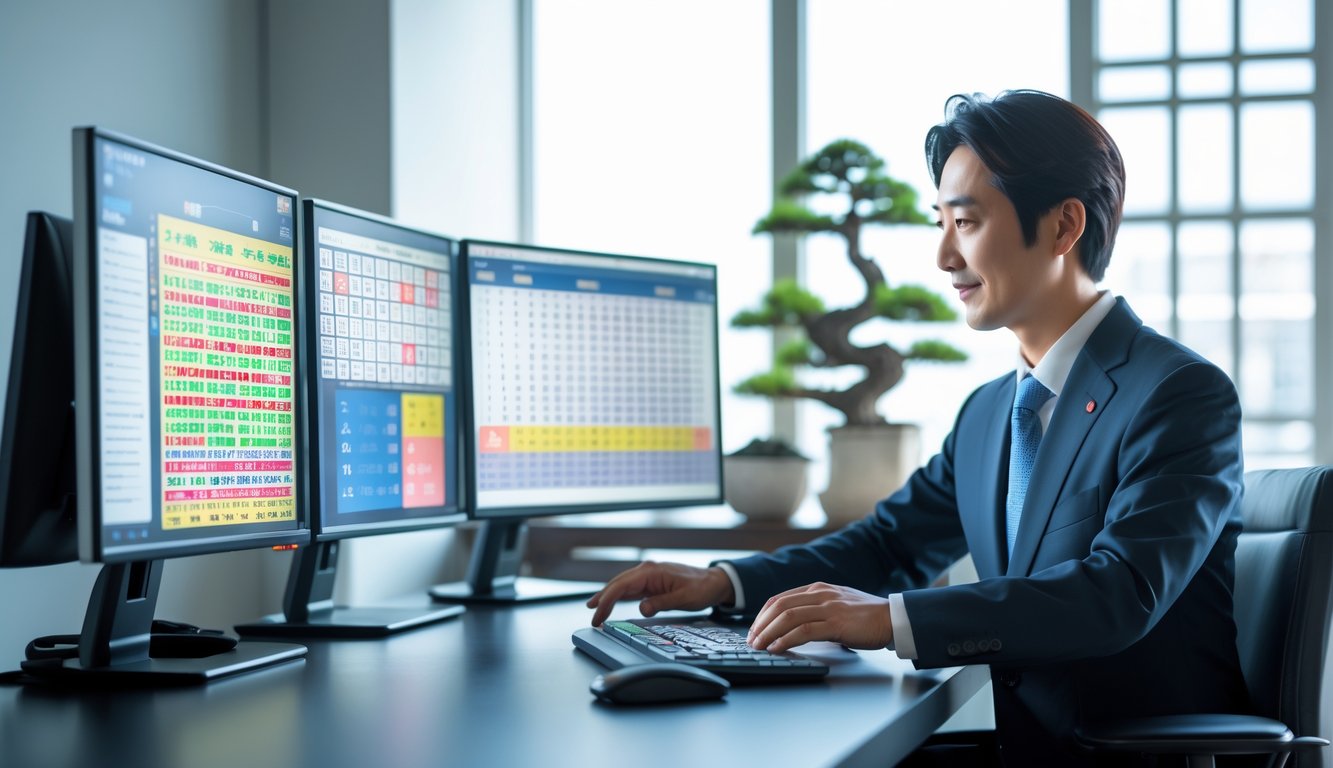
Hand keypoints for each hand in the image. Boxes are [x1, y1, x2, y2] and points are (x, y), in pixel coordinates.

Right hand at [587, 561, 734, 626]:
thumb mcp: (684, 598)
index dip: (607, 601)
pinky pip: (630, 590)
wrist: (713, 582)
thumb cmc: (701, 589)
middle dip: (603, 600)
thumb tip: (642, 608)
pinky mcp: (651, 583)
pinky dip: (619, 597)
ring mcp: (648, 576)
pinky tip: (611, 603)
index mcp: (651, 571)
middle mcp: (646, 571)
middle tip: (593, 617)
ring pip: (621, 586)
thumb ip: (662, 603)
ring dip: (608, 598)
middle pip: (617, 584)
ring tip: (594, 609)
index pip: (621, 586)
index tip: (598, 615)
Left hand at [747, 582, 893, 652]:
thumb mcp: (836, 605)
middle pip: (779, 606)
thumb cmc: (866, 616)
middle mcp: (820, 594)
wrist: (893, 618)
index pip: (780, 599)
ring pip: (788, 616)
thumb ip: (816, 610)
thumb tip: (793, 627)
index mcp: (818, 589)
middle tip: (751, 640)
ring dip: (768, 632)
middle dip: (760, 624)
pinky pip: (804, 630)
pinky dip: (786, 639)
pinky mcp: (836, 623)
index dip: (762, 615)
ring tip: (758, 646)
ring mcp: (828, 607)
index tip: (754, 630)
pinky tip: (777, 647)